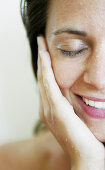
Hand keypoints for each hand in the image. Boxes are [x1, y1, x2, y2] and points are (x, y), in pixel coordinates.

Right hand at [37, 36, 104, 169]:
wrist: (85, 155)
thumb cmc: (82, 136)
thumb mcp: (73, 115)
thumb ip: (67, 103)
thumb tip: (69, 89)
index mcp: (49, 109)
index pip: (45, 83)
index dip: (44, 66)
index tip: (44, 52)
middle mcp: (45, 108)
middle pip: (42, 78)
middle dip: (41, 60)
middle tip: (41, 43)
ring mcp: (48, 109)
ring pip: (43, 79)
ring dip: (42, 61)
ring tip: (41, 45)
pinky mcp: (56, 110)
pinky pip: (49, 85)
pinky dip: (46, 70)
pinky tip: (44, 57)